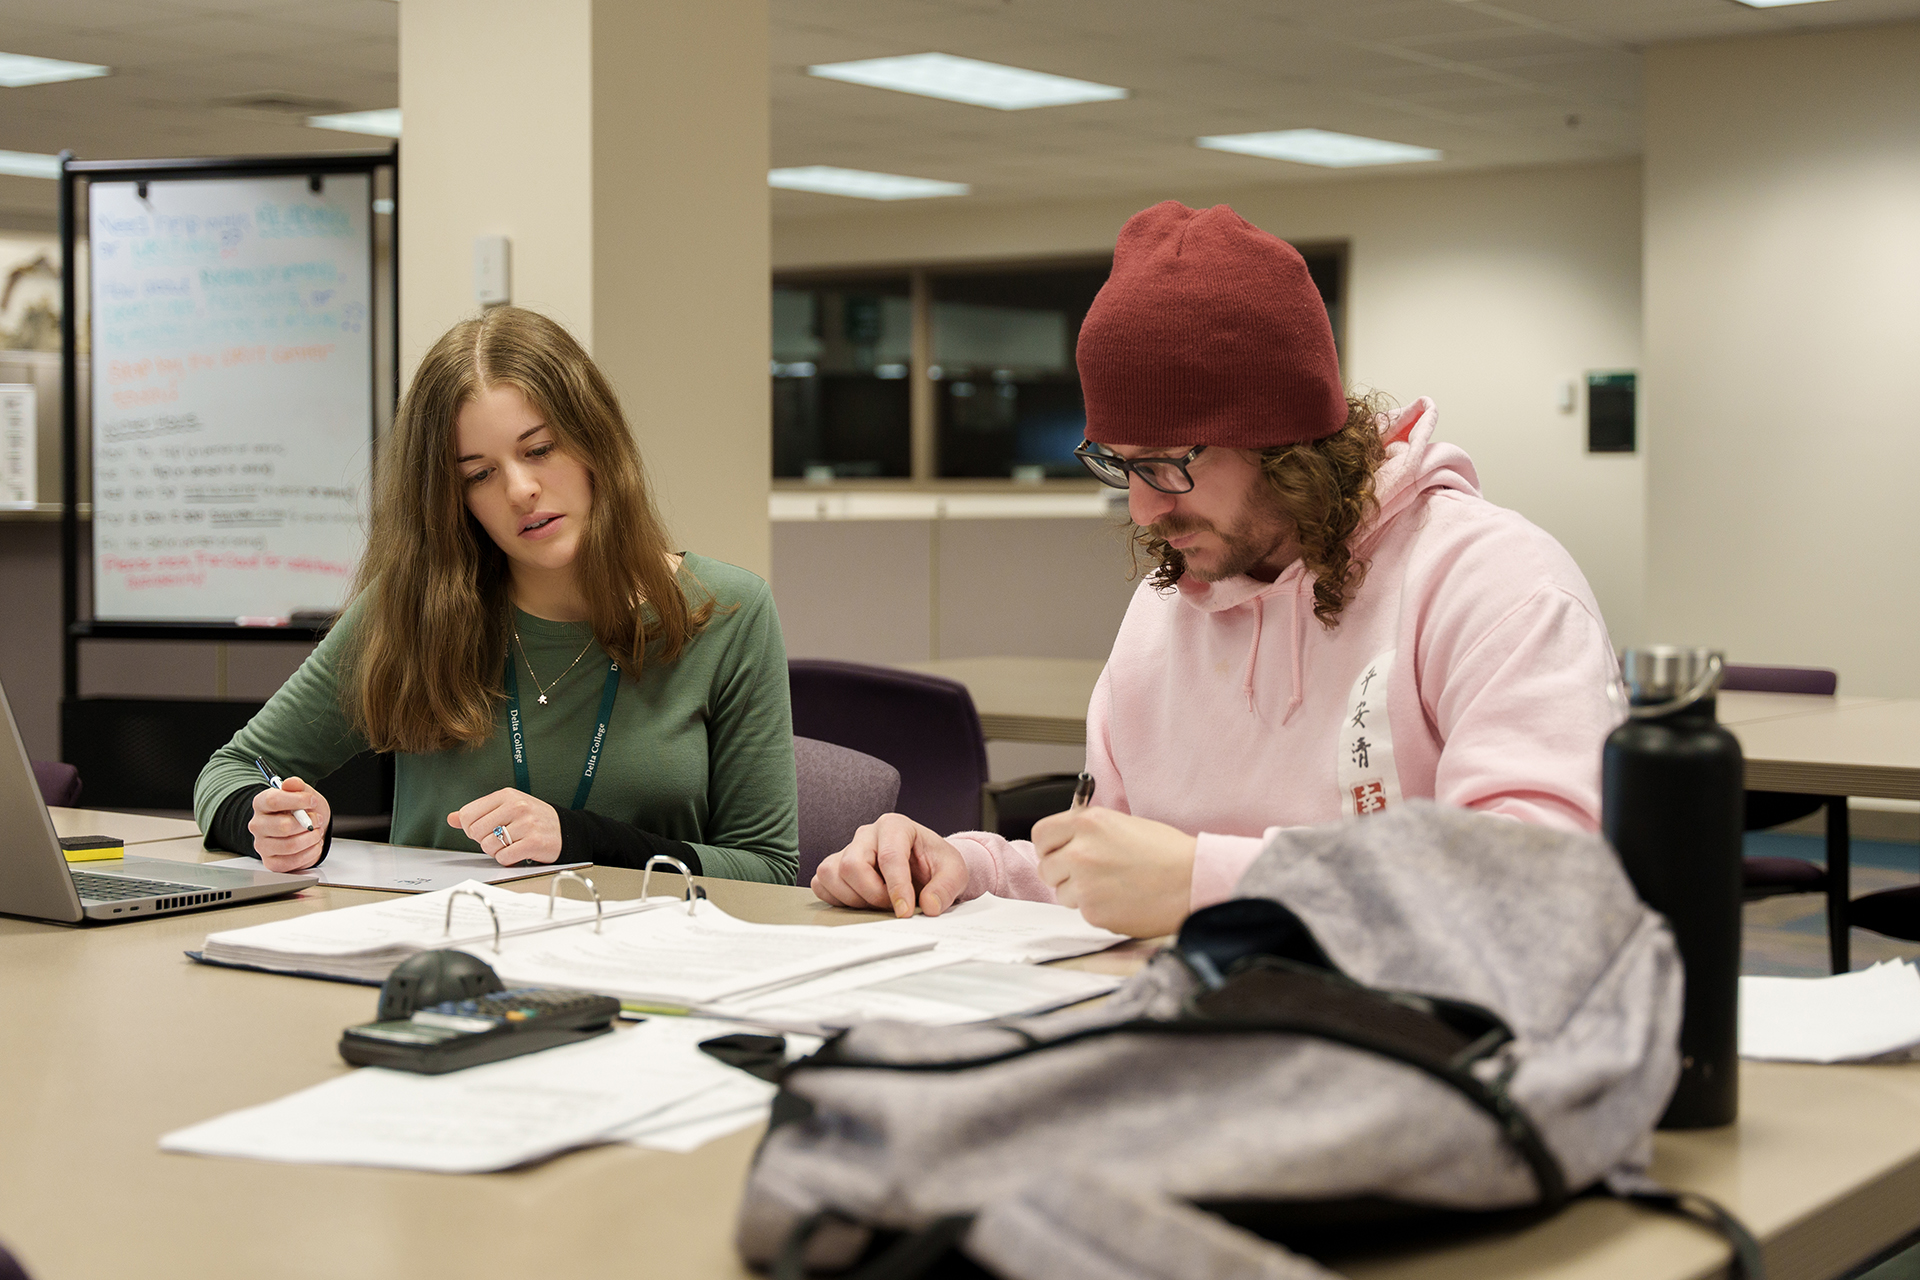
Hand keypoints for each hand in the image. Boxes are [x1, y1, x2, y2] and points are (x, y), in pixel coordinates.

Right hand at [249, 777, 331, 872]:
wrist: (307, 828)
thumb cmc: (303, 811)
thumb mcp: (304, 793)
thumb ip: (297, 786)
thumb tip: (291, 783)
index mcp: (261, 804)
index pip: (273, 801)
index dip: (297, 801)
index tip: (312, 801)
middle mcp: (258, 825)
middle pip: (283, 826)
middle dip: (308, 823)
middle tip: (317, 820)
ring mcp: (262, 845)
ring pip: (289, 845)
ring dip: (311, 839)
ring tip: (316, 833)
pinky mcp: (271, 862)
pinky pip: (292, 862)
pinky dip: (309, 853)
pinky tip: (313, 845)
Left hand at [448, 789, 562, 864]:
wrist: (564, 829)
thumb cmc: (533, 819)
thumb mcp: (506, 808)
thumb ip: (478, 813)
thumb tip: (452, 818)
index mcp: (507, 795)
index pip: (468, 814)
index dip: (471, 827)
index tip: (484, 829)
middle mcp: (517, 806)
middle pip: (477, 832)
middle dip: (484, 840)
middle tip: (499, 839)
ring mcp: (527, 824)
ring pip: (489, 846)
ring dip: (496, 851)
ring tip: (509, 845)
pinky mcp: (534, 842)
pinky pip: (504, 857)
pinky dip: (507, 859)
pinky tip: (516, 852)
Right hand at [811, 812, 968, 917]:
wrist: (925, 866)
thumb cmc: (936, 864)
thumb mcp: (955, 872)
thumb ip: (946, 888)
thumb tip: (929, 906)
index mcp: (895, 826)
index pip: (889, 856)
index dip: (896, 888)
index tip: (905, 911)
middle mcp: (867, 834)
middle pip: (852, 865)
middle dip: (873, 894)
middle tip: (893, 906)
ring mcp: (847, 848)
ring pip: (832, 874)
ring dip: (854, 899)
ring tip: (879, 903)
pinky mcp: (835, 866)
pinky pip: (821, 884)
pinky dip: (837, 899)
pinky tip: (861, 901)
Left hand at [1031, 807, 1196, 937]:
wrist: (1192, 879)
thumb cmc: (1166, 851)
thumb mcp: (1122, 823)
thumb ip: (1088, 831)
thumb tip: (1065, 841)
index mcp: (1087, 823)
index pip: (1042, 835)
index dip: (1050, 846)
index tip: (1058, 852)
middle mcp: (1080, 852)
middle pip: (1047, 867)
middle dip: (1062, 872)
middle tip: (1088, 874)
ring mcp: (1085, 885)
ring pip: (1062, 893)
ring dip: (1079, 893)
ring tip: (1112, 887)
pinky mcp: (1094, 912)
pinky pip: (1082, 912)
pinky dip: (1097, 909)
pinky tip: (1121, 900)